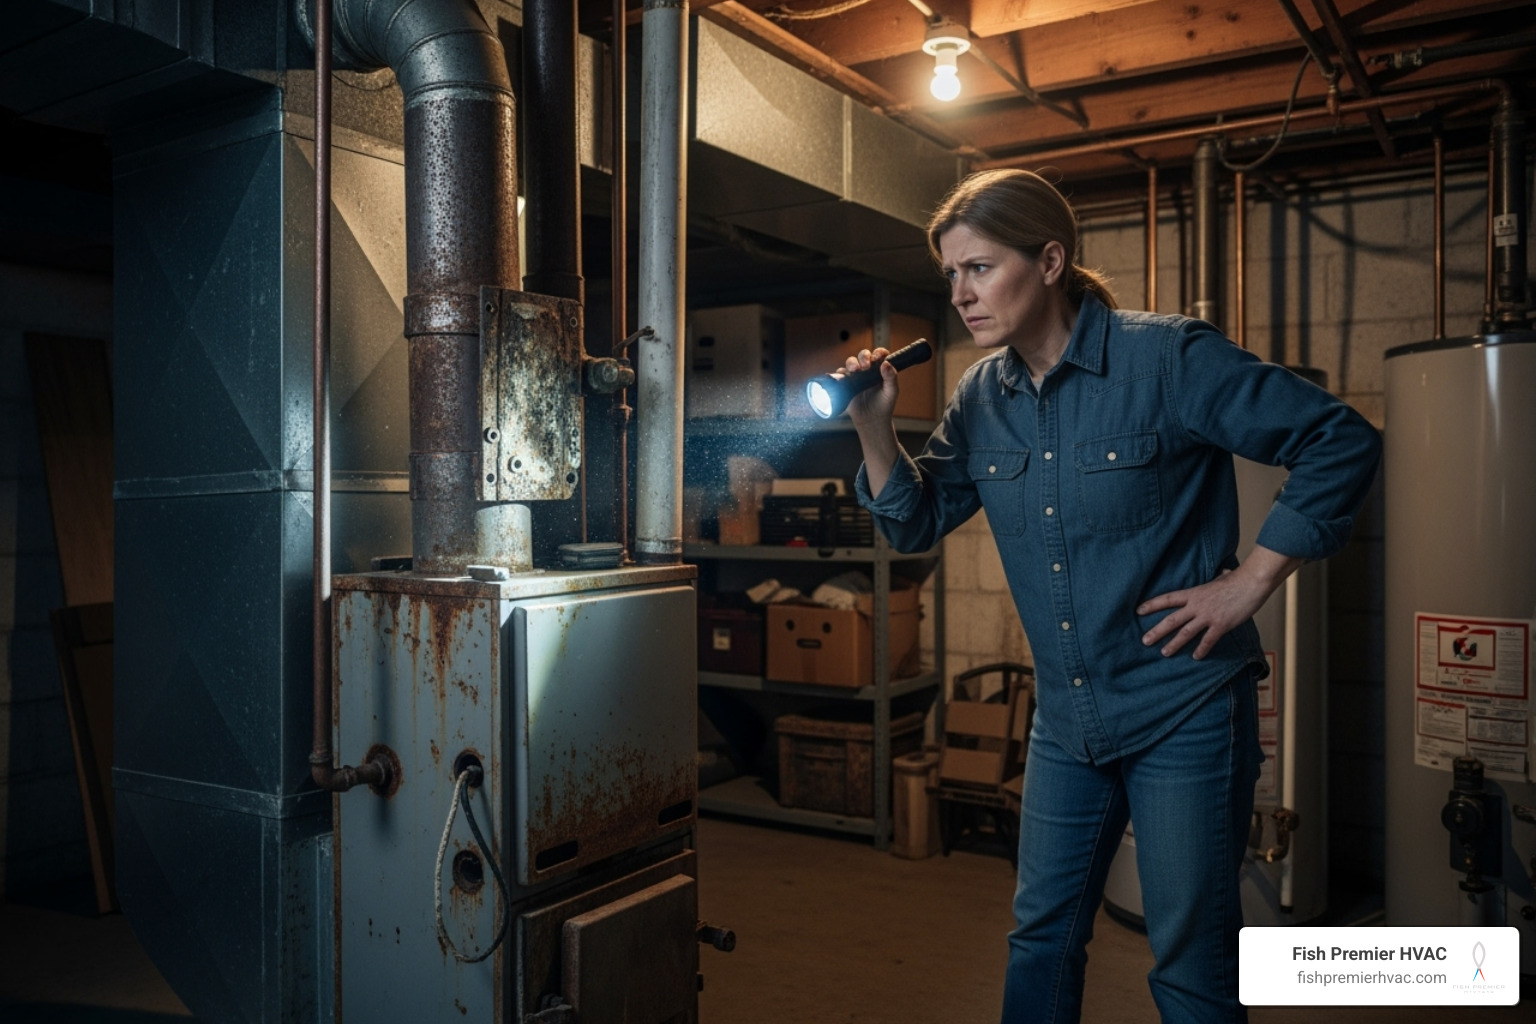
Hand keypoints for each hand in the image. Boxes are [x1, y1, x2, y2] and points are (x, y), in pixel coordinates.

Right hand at [842, 347, 899, 426]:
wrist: (871, 420)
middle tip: (865, 366)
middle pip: (864, 355)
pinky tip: (845, 377)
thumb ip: (891, 377)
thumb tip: (886, 364)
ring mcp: (857, 376)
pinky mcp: (847, 383)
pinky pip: (841, 374)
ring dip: (851, 363)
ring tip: (854, 370)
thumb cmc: (884, 405)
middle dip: (863, 356)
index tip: (876, 358)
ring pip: (851, 362)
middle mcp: (868, 370)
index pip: (879, 354)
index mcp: (881, 369)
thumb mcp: (891, 392)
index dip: (877, 353)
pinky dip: (841, 373)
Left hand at [1136, 549, 1301, 659]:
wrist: (1251, 583)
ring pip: (1186, 632)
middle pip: (1172, 620)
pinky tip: (1196, 657)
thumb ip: (1216, 580)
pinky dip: (1201, 650)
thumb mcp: (1220, 579)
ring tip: (1164, 653)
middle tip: (1145, 641)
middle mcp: (1197, 605)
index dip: (1152, 605)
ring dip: (1174, 644)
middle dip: (1157, 631)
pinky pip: (1208, 640)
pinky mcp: (1221, 625)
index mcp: (1194, 593)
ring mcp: (1208, 616)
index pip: (1168, 599)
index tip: (1139, 611)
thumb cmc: (1237, 580)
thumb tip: (1222, 573)